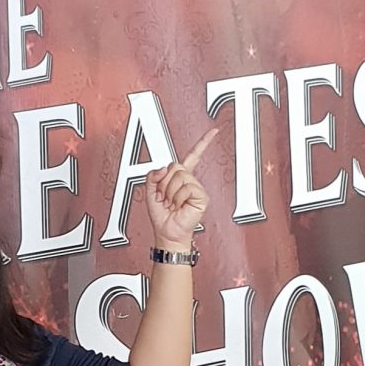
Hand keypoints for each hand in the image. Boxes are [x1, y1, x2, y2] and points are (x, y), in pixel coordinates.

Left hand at [145, 128, 217, 248]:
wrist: (167, 233)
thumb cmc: (161, 216)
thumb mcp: (150, 191)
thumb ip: (153, 174)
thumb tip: (165, 168)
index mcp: (180, 177)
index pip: (192, 156)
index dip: (203, 143)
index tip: (213, 131)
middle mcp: (190, 181)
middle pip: (175, 166)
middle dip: (165, 182)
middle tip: (165, 197)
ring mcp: (197, 188)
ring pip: (179, 177)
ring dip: (170, 192)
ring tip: (172, 204)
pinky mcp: (201, 197)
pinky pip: (187, 188)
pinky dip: (178, 198)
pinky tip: (179, 206)